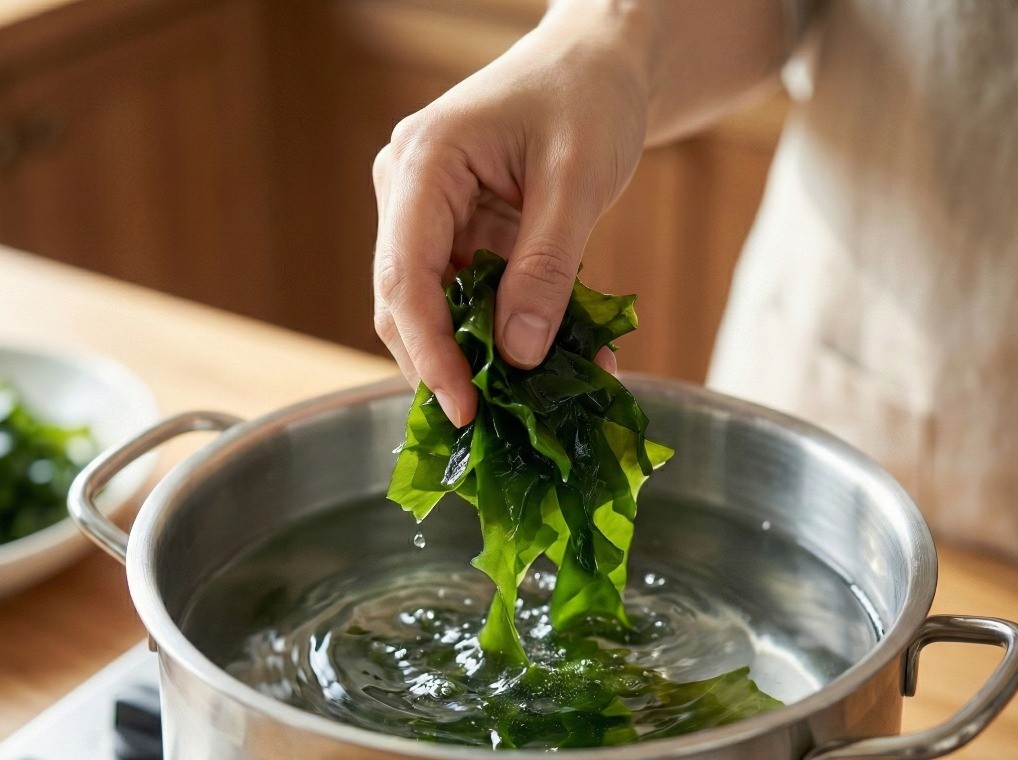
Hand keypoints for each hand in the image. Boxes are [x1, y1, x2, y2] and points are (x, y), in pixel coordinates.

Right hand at [372, 11, 649, 425]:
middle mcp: (408, 194)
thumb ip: (547, 269)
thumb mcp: (577, 182)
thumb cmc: (587, 97)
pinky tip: (546, 361)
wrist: (598, 64)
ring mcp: (429, 218)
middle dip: (446, 367)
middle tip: (494, 422)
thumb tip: (517, 356)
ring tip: (531, 398)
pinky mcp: (458, 237)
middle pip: (405, 304)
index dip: (430, 353)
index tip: (464, 408)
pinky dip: (502, 336)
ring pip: (435, 311)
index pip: (404, 277)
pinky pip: (470, 300)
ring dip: (479, 358)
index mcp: (422, 165)